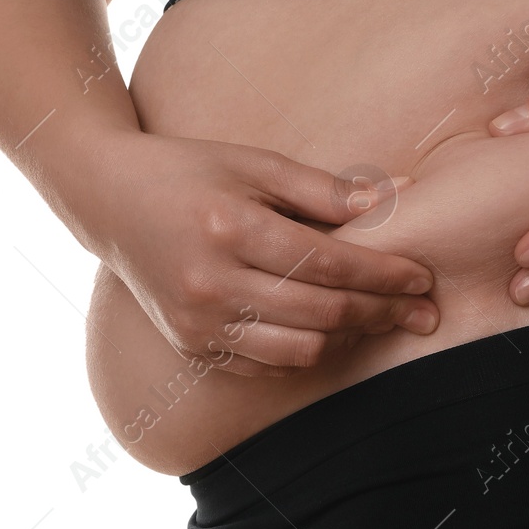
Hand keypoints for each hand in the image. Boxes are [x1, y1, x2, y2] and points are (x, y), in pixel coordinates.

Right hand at [84, 131, 438, 376]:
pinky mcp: (192, 345)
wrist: (106, 199)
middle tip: (422, 310)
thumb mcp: (254, 163)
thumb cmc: (190, 172)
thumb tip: (398, 194)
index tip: (421, 276)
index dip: (383, 274)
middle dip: (382, 312)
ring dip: (350, 339)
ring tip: (379, 319)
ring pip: (300, 351)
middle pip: (322, 312)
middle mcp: (211, 282)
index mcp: (229, 228)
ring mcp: (198, 321)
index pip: (328, 262)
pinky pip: (269, 365)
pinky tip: (333, 332)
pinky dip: (308, 352)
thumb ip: (324, 188)